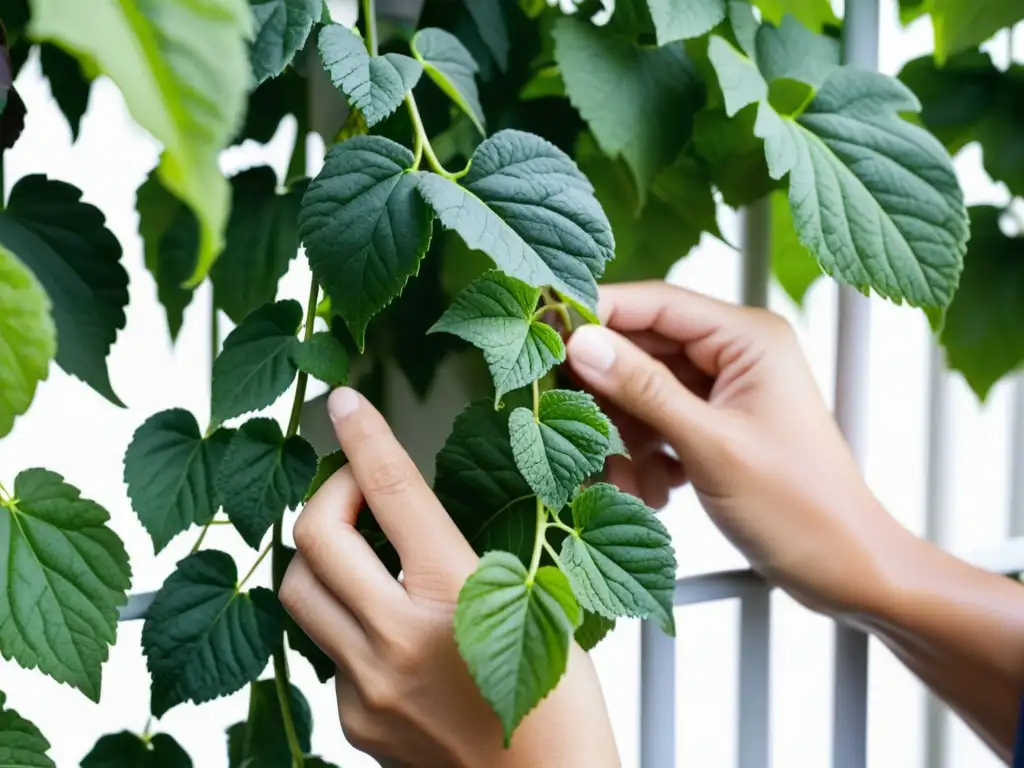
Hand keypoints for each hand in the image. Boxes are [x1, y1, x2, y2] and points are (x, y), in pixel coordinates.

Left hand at [280, 387, 618, 767]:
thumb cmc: (563, 703)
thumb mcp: (536, 602)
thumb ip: (463, 556)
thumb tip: (409, 512)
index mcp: (457, 595)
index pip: (392, 490)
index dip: (363, 434)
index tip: (343, 404)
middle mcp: (398, 639)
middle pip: (315, 536)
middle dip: (329, 492)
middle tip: (356, 488)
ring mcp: (368, 685)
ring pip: (299, 591)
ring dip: (321, 554)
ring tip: (361, 550)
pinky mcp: (355, 719)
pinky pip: (325, 649)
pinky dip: (344, 619)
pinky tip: (384, 623)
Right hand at [566, 281, 912, 616]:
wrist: (847, 571)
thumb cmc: (800, 509)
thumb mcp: (711, 446)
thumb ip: (643, 391)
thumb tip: (580, 343)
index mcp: (748, 338)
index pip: (656, 303)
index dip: (597, 314)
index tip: (544, 334)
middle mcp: (736, 354)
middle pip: (644, 349)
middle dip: (608, 393)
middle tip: (568, 420)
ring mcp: (726, 392)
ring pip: (645, 393)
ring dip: (625, 437)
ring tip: (628, 482)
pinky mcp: (717, 427)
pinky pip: (659, 425)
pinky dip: (646, 457)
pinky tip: (656, 492)